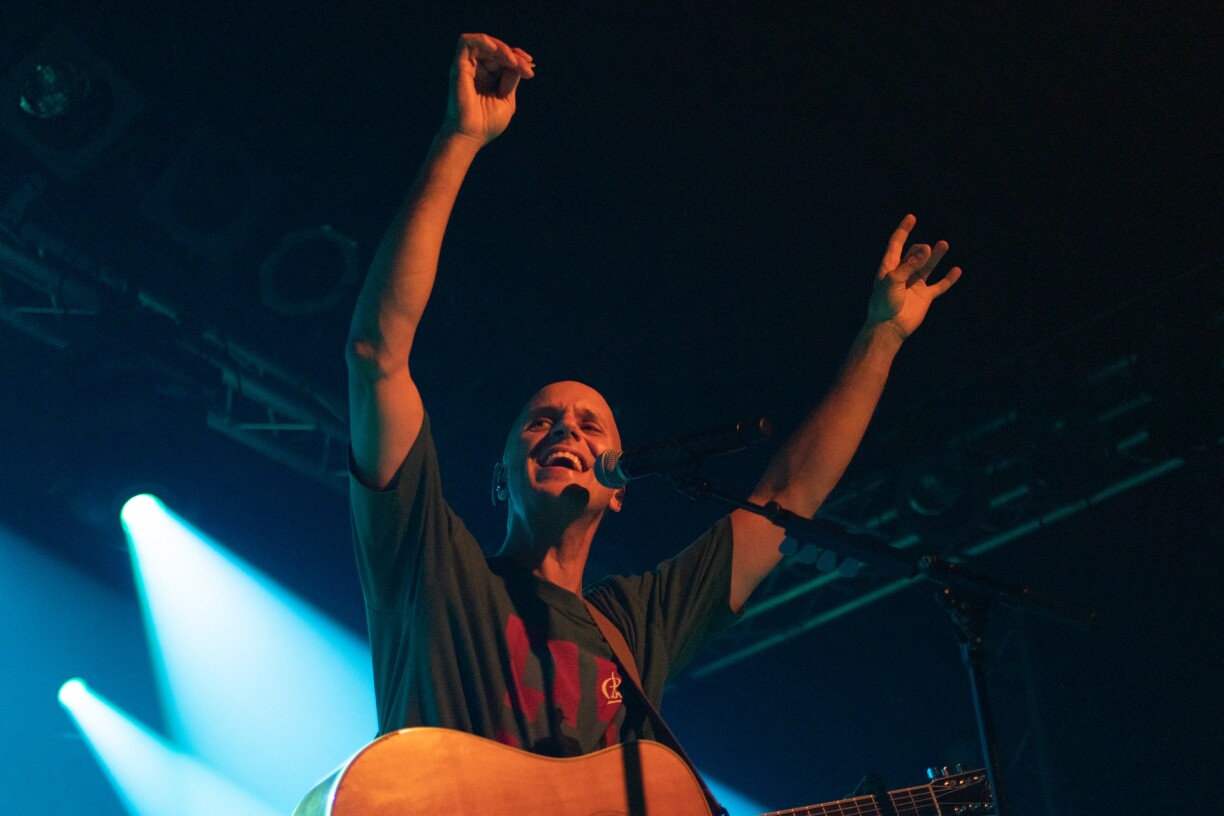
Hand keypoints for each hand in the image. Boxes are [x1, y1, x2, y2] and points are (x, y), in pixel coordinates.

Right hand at [443, 33, 534, 145]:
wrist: (471, 135)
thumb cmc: (487, 124)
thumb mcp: (507, 100)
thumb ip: (511, 80)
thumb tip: (522, 63)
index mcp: (488, 79)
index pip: (503, 58)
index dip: (518, 58)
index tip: (530, 67)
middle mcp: (477, 71)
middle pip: (497, 50)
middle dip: (514, 55)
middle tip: (525, 67)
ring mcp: (467, 67)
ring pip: (484, 43)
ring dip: (502, 48)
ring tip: (512, 61)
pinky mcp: (458, 66)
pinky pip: (466, 41)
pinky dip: (482, 41)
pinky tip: (496, 51)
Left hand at [865, 214, 962, 340]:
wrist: (889, 327)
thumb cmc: (884, 303)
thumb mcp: (893, 280)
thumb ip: (909, 264)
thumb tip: (925, 248)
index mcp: (889, 268)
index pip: (896, 244)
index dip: (903, 231)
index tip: (911, 218)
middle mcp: (903, 274)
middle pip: (914, 254)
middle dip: (920, 250)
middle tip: (925, 251)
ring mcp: (914, 285)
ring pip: (928, 266)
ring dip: (935, 256)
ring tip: (943, 244)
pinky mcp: (924, 297)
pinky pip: (939, 285)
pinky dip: (948, 278)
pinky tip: (957, 270)